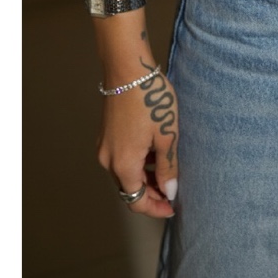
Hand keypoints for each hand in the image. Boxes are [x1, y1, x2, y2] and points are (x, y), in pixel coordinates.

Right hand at [97, 63, 179, 217]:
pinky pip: (121, 159)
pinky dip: (137, 163)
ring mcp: (104, 146)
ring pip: (124, 173)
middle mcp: (108, 160)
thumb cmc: (151, 101)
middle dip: (151, 193)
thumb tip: (170, 192)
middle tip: (173, 190)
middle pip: (128, 189)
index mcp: (123, 165)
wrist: (128, 69)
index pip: (136, 201)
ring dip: (144, 177)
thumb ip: (167, 168)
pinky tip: (153, 151)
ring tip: (167, 168)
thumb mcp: (166, 136)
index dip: (155, 208)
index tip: (172, 207)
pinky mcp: (106, 135)